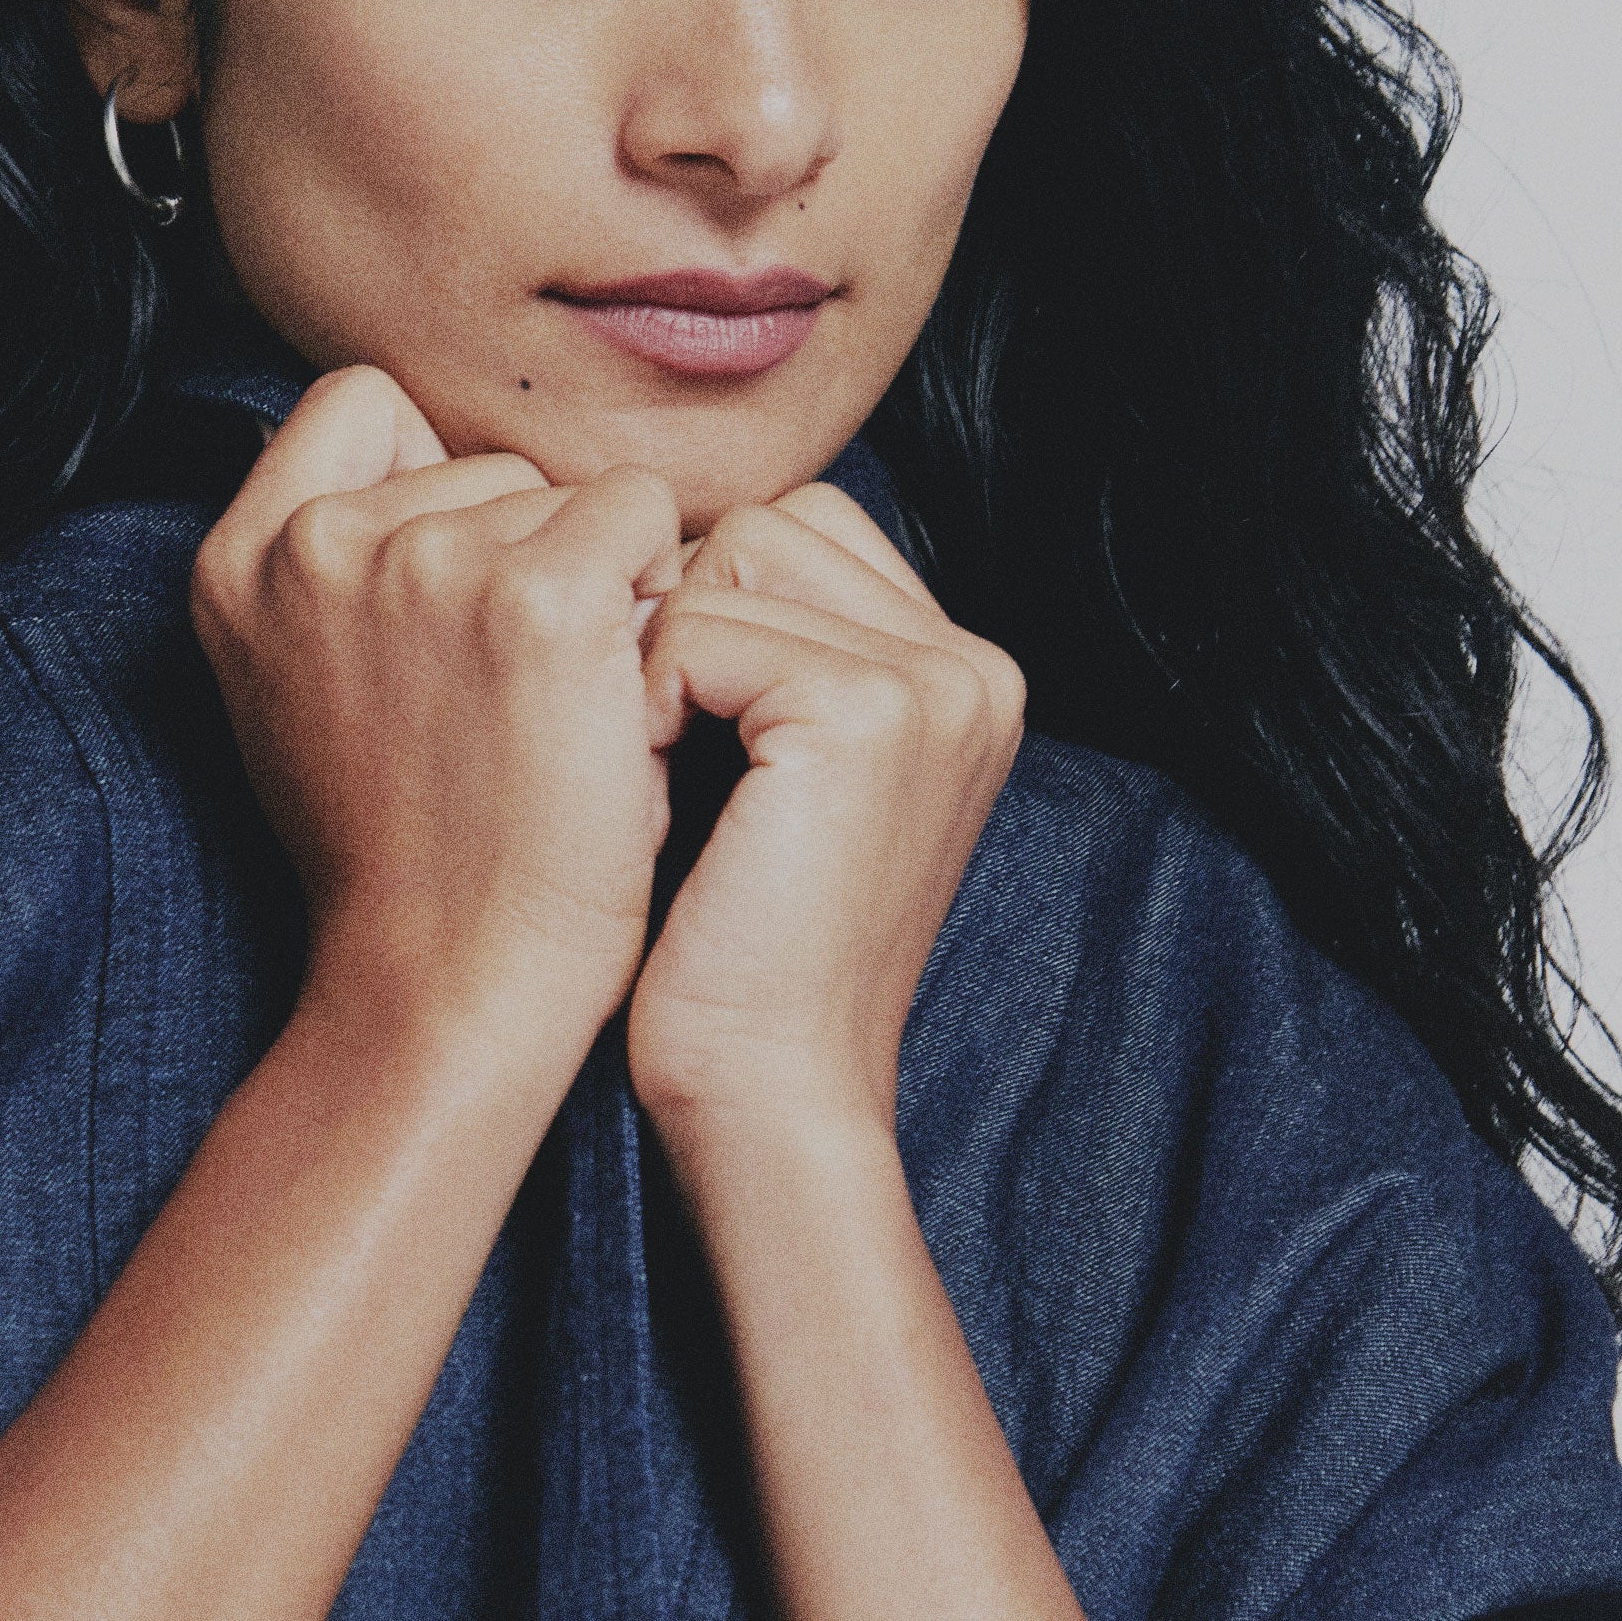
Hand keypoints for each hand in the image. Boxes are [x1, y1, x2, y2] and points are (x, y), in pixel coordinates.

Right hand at [192, 364, 686, 1068]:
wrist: (447, 990)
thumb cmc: (408, 860)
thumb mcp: (303, 696)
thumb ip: (335, 582)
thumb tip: (431, 485)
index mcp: (238, 563)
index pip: (361, 406)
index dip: (431, 487)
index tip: (447, 607)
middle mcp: (315, 544)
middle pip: (481, 461)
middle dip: (519, 554)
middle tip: (503, 700)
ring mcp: (424, 562)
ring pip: (566, 493)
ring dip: (590, 586)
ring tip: (552, 716)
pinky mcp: (539, 595)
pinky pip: (644, 516)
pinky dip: (656, 595)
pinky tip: (615, 698)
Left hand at [625, 485, 1024, 1143]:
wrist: (768, 1094)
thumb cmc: (735, 955)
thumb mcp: (769, 778)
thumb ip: (764, 652)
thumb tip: (654, 541)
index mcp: (963, 678)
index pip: (799, 531)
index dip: (706, 615)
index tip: (691, 749)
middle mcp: (974, 666)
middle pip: (765, 526)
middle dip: (683, 626)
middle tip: (672, 768)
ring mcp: (934, 683)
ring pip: (727, 563)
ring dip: (659, 665)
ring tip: (671, 787)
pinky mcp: (870, 710)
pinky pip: (697, 627)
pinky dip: (647, 708)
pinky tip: (660, 804)